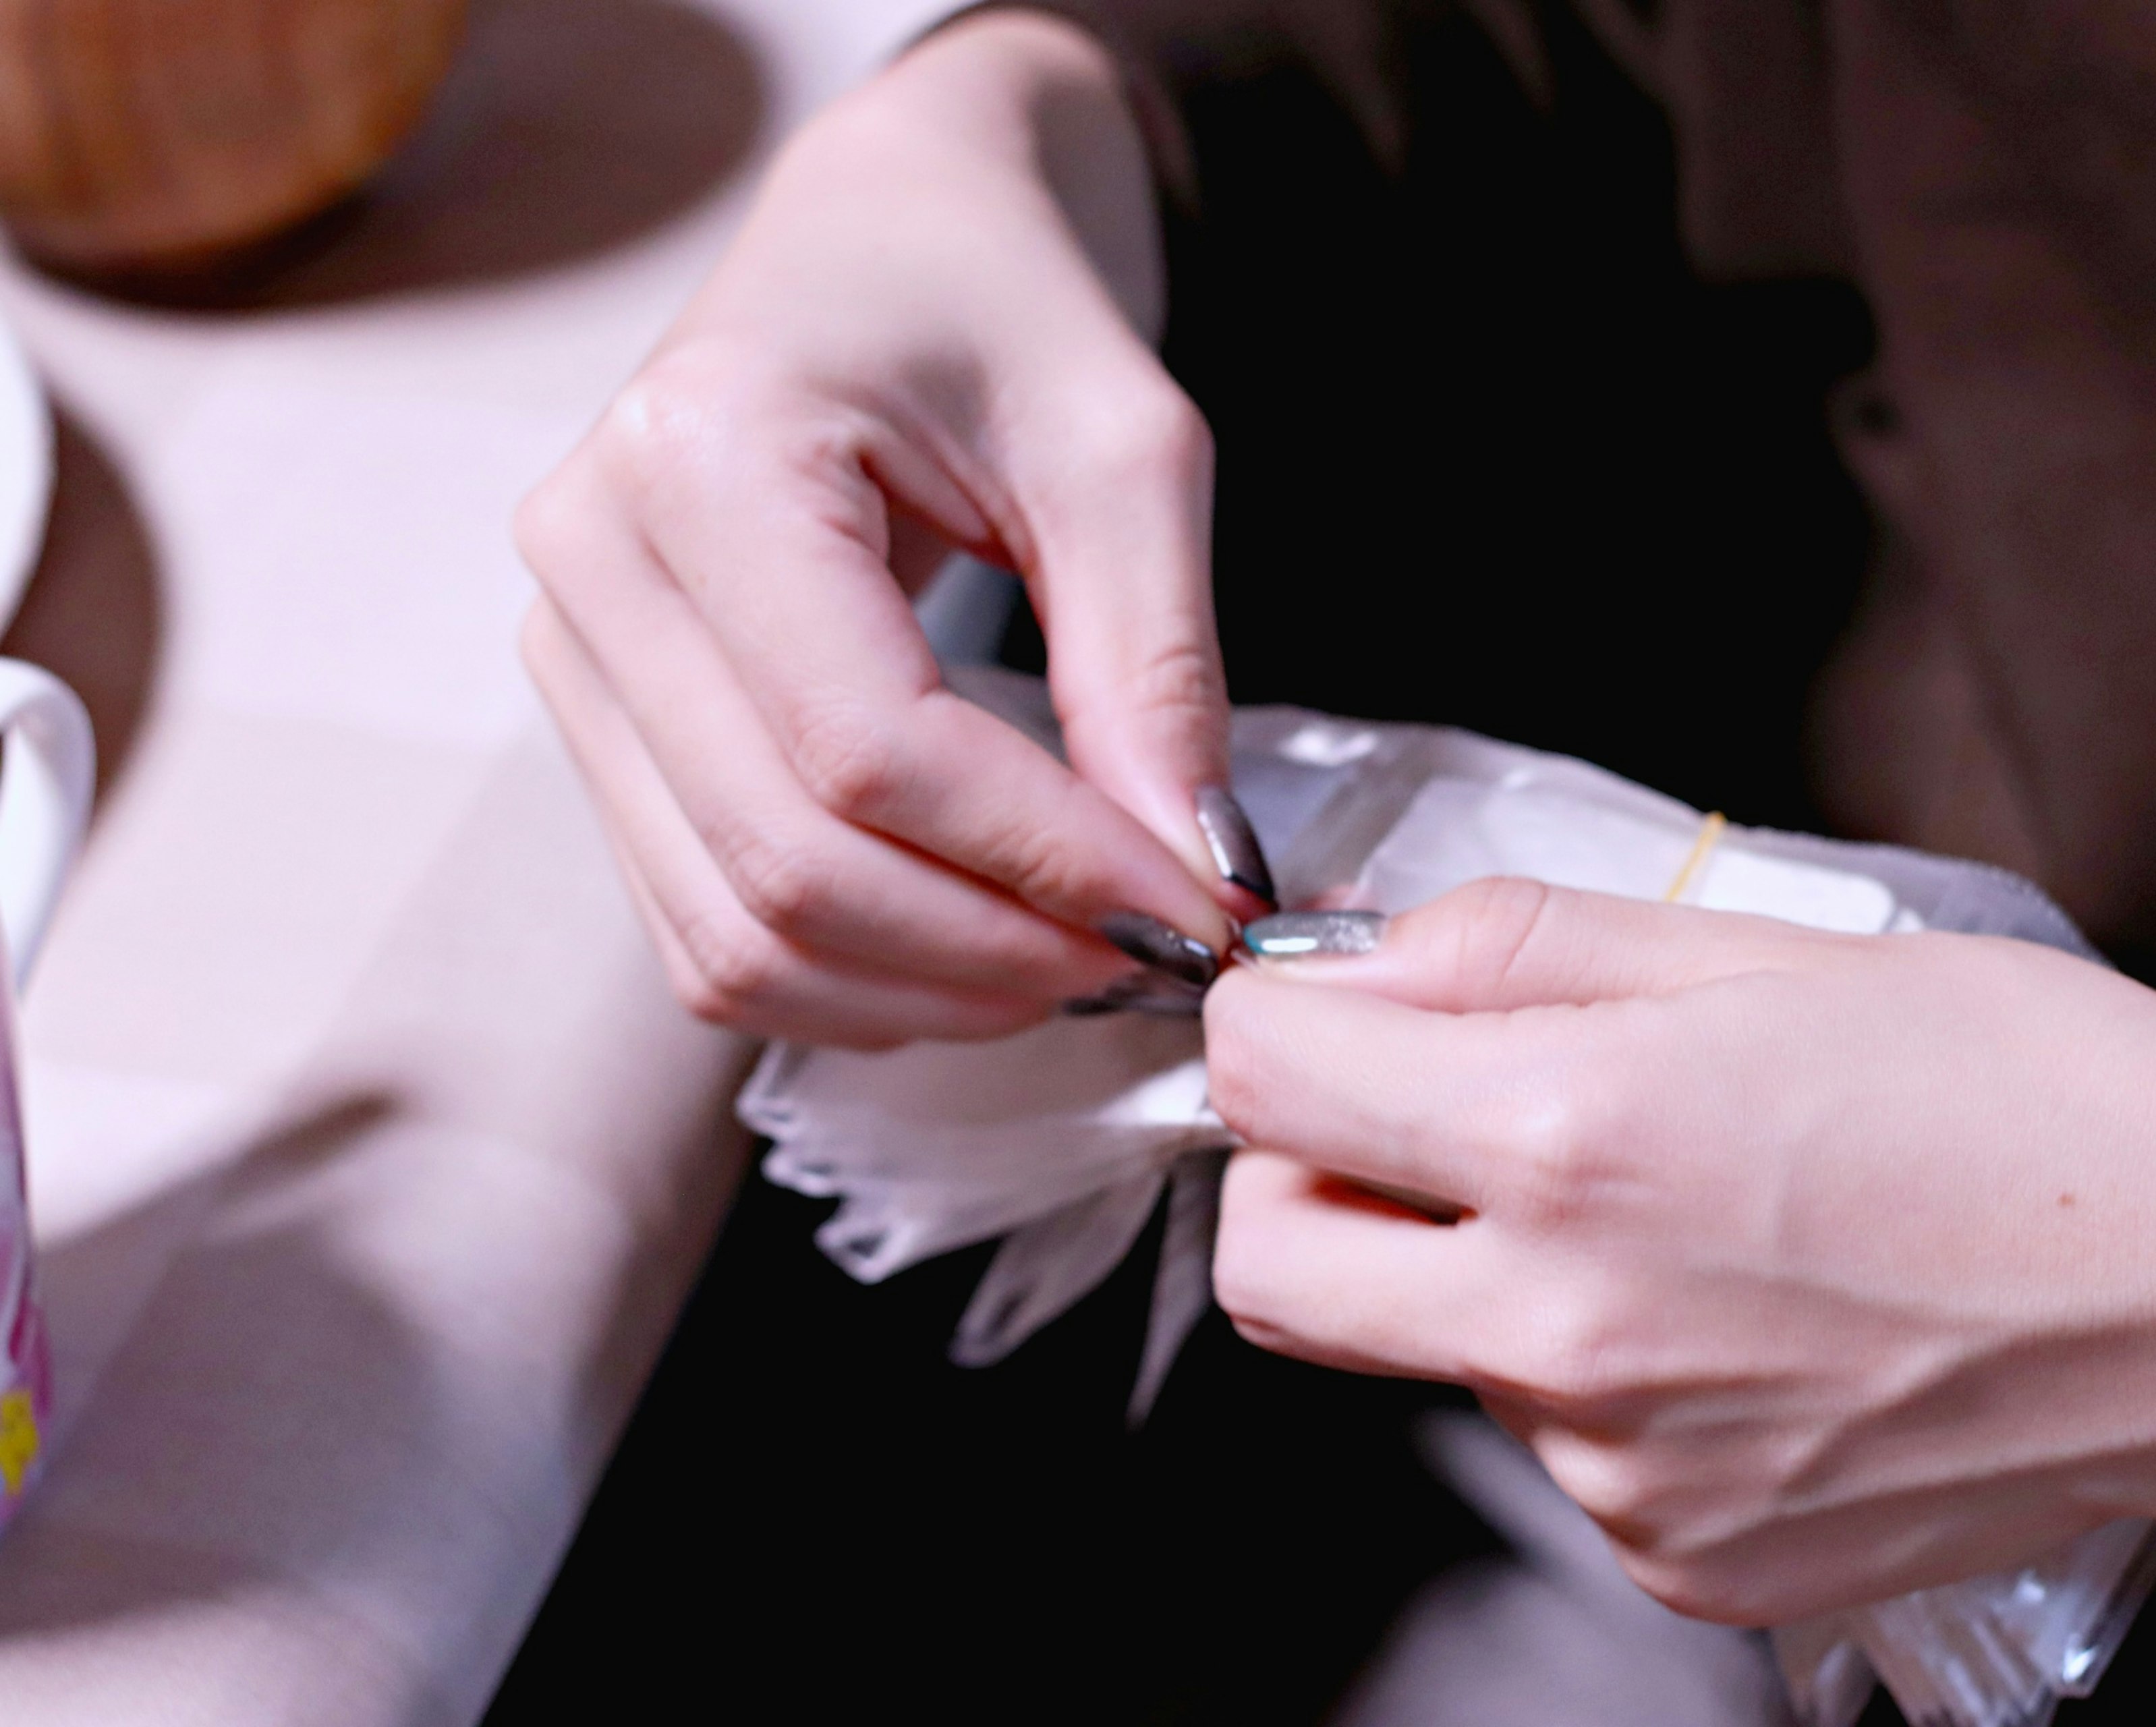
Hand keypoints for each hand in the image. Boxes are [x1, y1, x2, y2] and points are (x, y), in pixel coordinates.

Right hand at [517, 12, 1254, 1049]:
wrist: (882, 235)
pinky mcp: (602, 725)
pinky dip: (852, 981)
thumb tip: (1193, 883)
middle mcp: (592, 565)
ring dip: (923, 992)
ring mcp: (573, 656)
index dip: (1042, 863)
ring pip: (732, 934)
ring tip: (1078, 963)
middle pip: (785, 866)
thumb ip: (1154, 668)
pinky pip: (705, 927)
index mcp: (704, 456)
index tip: (1195, 912)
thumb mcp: (1124, 450)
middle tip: (1153, 958)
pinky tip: (977, 953)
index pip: (866, 749)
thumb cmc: (1000, 306)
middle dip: (992, 952)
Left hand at [1206, 880, 2155, 1621]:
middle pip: (1269, 1265)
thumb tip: (1353, 965)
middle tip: (1422, 1118)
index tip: (1323, 1006)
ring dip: (1487, 1275)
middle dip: (1304, 1175)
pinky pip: (1559, 1452)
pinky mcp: (1683, 1558)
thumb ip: (1515, 945)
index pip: (1259, 1080)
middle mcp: (1566, 1329)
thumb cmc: (2026, 1094)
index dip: (1273, 1019)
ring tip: (1680, 1218)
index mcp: (1571, 1140)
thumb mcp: (1761, 950)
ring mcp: (1619, 1469)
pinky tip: (1743, 1321)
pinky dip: (1601, 1379)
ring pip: (1431, 1354)